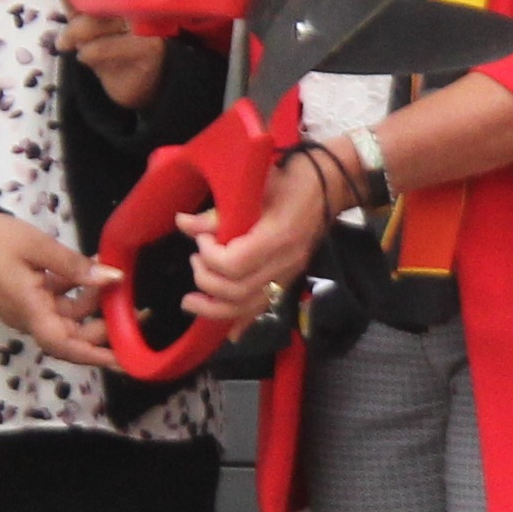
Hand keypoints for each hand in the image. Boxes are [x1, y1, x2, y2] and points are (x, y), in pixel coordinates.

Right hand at [0, 201, 121, 369]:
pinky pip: (57, 301)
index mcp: (30, 312)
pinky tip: (93, 270)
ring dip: (92, 302)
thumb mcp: (37, 247)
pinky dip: (76, 289)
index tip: (123, 360)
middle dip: (103, 325)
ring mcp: (27, 308)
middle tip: (134, 310)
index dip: (95, 355)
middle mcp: (29, 317)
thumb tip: (112, 279)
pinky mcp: (26, 296)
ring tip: (115, 280)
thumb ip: (75, 266)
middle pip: (72, 334)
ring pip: (67, 316)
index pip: (65, 345)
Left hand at [52, 0, 170, 108]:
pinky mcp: (150, 48)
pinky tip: (86, 56)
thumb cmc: (108, 40)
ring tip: (67, 41)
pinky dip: (87, 53)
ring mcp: (151, 20)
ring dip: (74, 30)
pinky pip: (106, 45)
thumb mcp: (83, 10)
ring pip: (103, 13)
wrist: (132, 83)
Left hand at [182, 152, 331, 327]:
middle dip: (207, 281)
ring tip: (192, 300)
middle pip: (238, 291)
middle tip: (195, 261)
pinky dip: (244, 322)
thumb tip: (183, 224)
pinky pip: (264, 309)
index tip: (202, 240)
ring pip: (248, 307)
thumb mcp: (254, 187)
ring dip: (215, 309)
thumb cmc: (292, 179)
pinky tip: (229, 332)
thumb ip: (219, 212)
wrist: (330, 186)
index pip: (235, 264)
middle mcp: (285, 262)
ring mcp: (289, 274)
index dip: (210, 257)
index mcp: (277, 236)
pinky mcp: (289, 280)